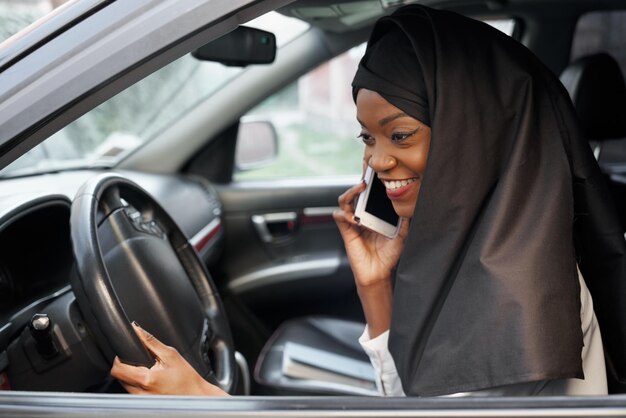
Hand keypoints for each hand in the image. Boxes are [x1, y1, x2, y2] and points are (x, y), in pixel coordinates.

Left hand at [110, 323, 228, 395]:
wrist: (195, 395)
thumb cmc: (187, 378)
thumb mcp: (170, 354)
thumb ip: (150, 341)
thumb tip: (136, 330)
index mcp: (145, 379)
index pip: (117, 369)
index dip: (119, 358)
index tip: (127, 353)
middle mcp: (139, 393)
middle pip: (118, 377)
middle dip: (126, 365)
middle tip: (142, 360)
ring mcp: (140, 399)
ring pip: (124, 384)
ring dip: (131, 374)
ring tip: (149, 370)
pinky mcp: (143, 403)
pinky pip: (132, 391)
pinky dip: (137, 383)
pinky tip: (151, 379)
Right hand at [333, 180, 409, 336]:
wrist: (380, 273)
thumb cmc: (389, 255)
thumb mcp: (402, 234)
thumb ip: (404, 219)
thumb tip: (412, 203)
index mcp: (373, 214)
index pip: (369, 194)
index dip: (369, 182)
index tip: (374, 171)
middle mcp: (362, 216)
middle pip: (355, 193)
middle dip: (359, 182)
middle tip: (367, 177)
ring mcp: (352, 223)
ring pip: (344, 201)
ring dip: (350, 193)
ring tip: (359, 189)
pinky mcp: (346, 232)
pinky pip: (339, 217)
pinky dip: (344, 214)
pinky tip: (353, 218)